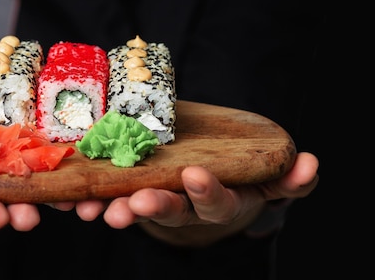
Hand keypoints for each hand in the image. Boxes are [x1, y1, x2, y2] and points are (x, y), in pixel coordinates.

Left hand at [61, 151, 318, 246]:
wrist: (200, 184)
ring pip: (130, 207)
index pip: (212, 201)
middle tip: (130, 205)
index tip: (193, 176)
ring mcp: (153, 201)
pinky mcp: (124, 192)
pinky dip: (82, 199)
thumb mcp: (262, 180)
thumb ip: (286, 177)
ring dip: (108, 207)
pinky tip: (64, 199)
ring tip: (88, 208)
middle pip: (166, 211)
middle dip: (149, 207)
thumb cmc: (233, 177)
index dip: (205, 192)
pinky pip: (101, 197)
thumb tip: (309, 163)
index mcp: (217, 200)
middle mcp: (181, 207)